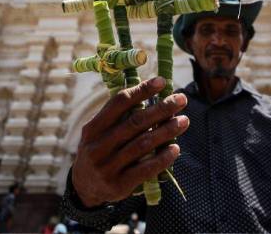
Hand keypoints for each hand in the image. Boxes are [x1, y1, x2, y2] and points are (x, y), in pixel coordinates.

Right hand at [72, 77, 188, 206]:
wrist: (85, 188)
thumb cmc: (100, 150)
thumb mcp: (99, 132)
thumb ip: (120, 116)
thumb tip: (152, 94)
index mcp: (93, 128)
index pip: (119, 103)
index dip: (141, 91)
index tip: (161, 81)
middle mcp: (98, 146)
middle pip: (135, 122)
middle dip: (161, 109)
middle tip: (181, 99)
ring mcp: (108, 167)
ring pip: (143, 144)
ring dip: (167, 131)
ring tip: (184, 121)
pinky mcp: (119, 185)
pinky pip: (146, 169)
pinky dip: (163, 158)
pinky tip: (176, 148)